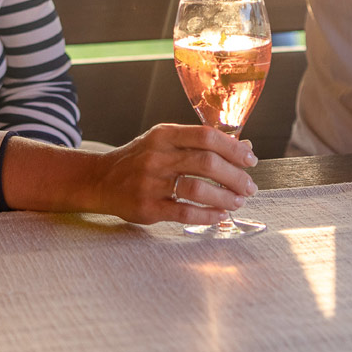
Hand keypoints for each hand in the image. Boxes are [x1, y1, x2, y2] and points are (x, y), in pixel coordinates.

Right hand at [88, 123, 258, 225]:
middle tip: (249, 187)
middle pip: (207, 163)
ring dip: (224, 198)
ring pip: (198, 189)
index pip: (206, 136)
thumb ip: (199, 144)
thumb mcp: (165, 142)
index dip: (233, 148)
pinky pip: (184, 212)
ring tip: (237, 202)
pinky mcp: (147, 207)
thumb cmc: (139, 160)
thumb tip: (243, 147)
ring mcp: (151, 182)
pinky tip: (219, 216)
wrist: (100, 180)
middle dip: (235, 177)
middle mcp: (158, 156)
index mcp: (164, 135)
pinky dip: (207, 215)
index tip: (250, 160)